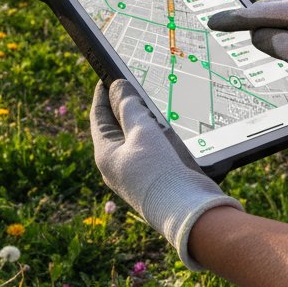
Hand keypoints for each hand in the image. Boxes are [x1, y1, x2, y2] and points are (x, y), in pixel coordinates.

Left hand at [90, 80, 241, 268]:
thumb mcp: (142, 130)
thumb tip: (116, 87)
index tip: (107, 75)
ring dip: (140, 120)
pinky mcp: (154, 179)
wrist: (189, 211)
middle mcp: (116, 165)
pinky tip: (164, 126)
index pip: (99, 116)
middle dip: (122, 106)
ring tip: (147, 100)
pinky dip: (154, 134)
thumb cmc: (159, 169)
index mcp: (105, 154)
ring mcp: (134, 174)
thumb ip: (128, 106)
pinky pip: (149, 150)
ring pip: (133, 138)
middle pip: (115, 127)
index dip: (103, 94)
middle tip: (130, 84)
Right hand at [208, 0, 287, 95]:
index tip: (214, 22)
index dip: (236, 19)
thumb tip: (258, 36)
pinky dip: (280, 37)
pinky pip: (279, 23)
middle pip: (264, 16)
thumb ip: (280, 46)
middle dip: (264, 36)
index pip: (261, 12)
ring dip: (275, 39)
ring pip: (270, 21)